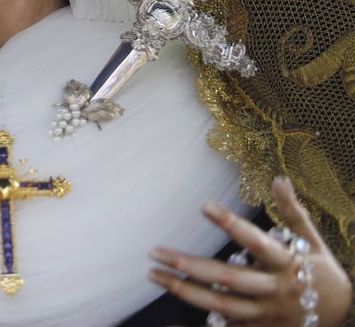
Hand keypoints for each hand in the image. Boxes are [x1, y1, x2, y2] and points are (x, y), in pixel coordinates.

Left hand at [148, 175, 352, 325]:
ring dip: (185, 290)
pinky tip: (169, 320)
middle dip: (191, 265)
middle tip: (156, 251)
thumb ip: (294, 212)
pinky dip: (200, 325)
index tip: (204, 205)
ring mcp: (267, 313)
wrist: (346, 316)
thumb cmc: (324, 273)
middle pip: (229, 278)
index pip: (256, 241)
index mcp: (288, 264)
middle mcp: (275, 289)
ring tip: (155, 275)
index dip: (231, 224)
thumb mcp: (314, 242)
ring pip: (222, 305)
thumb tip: (279, 178)